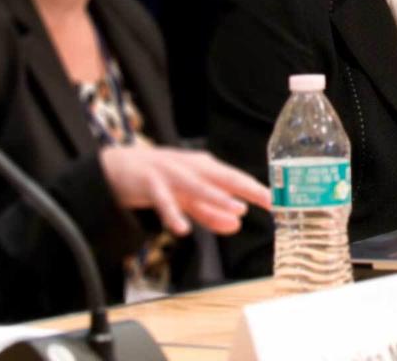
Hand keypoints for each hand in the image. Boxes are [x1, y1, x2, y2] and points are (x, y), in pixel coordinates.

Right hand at [99, 146, 270, 235]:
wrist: (118, 166)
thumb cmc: (159, 179)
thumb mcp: (188, 198)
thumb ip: (210, 213)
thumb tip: (236, 225)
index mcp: (204, 169)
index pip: (236, 179)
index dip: (258, 191)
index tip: (279, 203)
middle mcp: (192, 168)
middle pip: (225, 177)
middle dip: (248, 188)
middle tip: (269, 200)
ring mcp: (171, 173)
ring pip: (198, 185)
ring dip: (218, 197)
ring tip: (237, 209)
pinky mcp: (149, 182)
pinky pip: (163, 200)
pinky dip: (173, 214)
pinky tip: (182, 229)